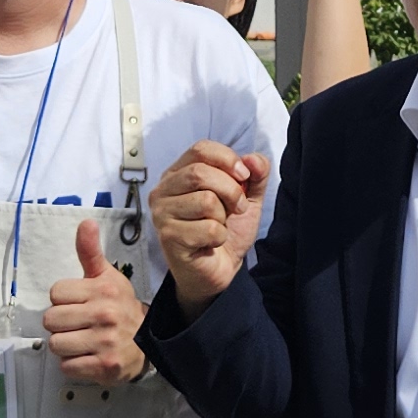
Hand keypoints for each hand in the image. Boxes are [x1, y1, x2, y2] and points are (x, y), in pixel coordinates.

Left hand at [43, 219, 147, 383]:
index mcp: (102, 290)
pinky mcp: (104, 367)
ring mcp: (105, 342)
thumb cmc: (120, 307)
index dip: (63, 300)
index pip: (55, 293)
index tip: (78, 304)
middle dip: (60, 324)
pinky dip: (73, 365)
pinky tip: (87, 357)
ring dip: (65, 346)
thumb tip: (85, 222)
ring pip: (56, 344)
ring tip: (82, 341)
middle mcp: (104, 315)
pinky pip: (67, 366)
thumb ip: (90, 253)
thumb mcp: (107, 277)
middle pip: (51, 320)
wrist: (148, 343)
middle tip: (78, 325)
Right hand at [152, 139, 268, 308]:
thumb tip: (253, 159)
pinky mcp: (168, 236)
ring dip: (223, 217)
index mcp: (179, 173)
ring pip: (205, 200)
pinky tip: (211, 242)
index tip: (244, 176)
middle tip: (236, 208)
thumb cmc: (226, 230)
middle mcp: (164, 189)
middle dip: (230, 191)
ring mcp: (162, 213)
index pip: (201, 149)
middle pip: (200, 173)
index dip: (228, 159)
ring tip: (219, 226)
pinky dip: (219, 236)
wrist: (220, 269)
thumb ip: (256, 174)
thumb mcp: (247, 198)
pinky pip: (207, 228)